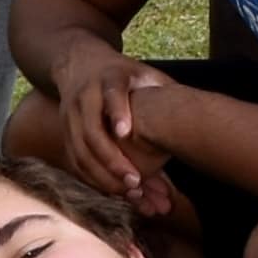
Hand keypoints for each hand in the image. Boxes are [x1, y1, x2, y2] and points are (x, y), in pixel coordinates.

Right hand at [51, 34, 172, 209]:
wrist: (81, 64)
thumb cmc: (125, 75)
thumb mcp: (145, 74)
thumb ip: (164, 91)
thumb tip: (193, 111)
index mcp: (110, 77)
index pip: (112, 93)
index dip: (118, 111)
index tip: (126, 132)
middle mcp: (86, 96)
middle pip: (92, 130)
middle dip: (112, 159)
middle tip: (136, 181)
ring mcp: (71, 115)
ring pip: (80, 150)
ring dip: (102, 175)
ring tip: (128, 192)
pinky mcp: (65, 132)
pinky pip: (74, 160)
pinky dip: (92, 178)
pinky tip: (112, 191)